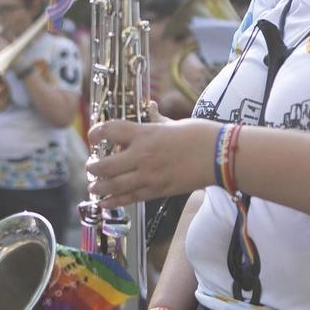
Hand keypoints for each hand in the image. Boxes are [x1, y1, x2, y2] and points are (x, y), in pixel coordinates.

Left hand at [86, 107, 217, 208]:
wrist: (219, 156)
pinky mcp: (157, 191)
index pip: (110, 131)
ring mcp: (149, 175)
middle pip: (105, 165)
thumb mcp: (174, 123)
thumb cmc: (200, 135)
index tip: (92, 135)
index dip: (95, 132)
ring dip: (98, 187)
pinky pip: (130, 198)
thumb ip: (156, 118)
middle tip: (91, 166)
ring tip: (93, 186)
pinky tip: (104, 203)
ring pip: (113, 185)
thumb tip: (150, 106)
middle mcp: (142, 155)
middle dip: (93, 167)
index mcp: (145, 134)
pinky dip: (114, 202)